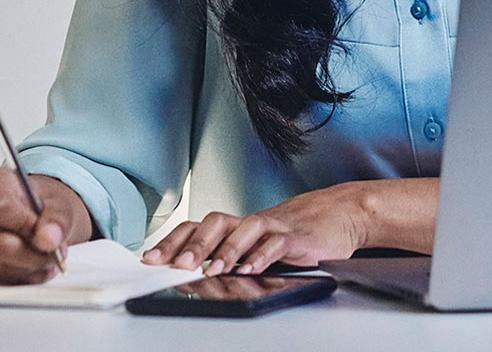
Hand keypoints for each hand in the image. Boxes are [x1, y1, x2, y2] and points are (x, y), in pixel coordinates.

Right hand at [0, 168, 93, 283]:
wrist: (32, 214)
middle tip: (53, 252)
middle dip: (32, 254)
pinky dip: (13, 276)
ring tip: (42, 257)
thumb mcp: (59, 204)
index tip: (44, 233)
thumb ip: (57, 220)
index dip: (26, 226)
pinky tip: (27, 266)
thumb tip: (48, 240)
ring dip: (25, 267)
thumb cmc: (40, 204)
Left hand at [142, 182, 368, 275]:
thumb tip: (192, 277)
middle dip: (194, 245)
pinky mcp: (298, 236)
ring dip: (227, 249)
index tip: (152, 259)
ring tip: (213, 269)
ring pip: (246, 228)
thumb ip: (230, 255)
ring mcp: (276, 226)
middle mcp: (252, 222)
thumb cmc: (295, 233)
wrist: (339, 213)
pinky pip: (277, 243)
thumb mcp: (258, 244)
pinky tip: (251, 268)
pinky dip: (263, 255)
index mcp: (237, 225)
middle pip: (216, 222)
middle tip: (177, 265)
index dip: (173, 241)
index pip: (197, 226)